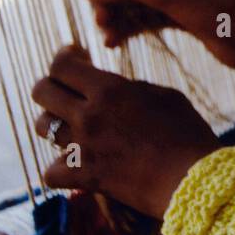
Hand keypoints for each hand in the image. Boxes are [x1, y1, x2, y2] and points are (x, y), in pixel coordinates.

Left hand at [32, 43, 220, 218]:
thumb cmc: (187, 132)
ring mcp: (83, 148)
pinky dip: (59, 166)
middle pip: (41, 92)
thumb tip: (113, 88)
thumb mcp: (164, 95)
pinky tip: (74, 162)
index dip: (64, 56)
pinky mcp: (85, 178)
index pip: (62, 65)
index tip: (76, 56)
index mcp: (110, 89)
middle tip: (68, 87)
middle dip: (51, 84)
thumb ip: (131, 88)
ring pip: (43, 127)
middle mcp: (89, 116)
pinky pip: (50, 171)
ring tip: (73, 123)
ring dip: (54, 121)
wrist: (192, 178)